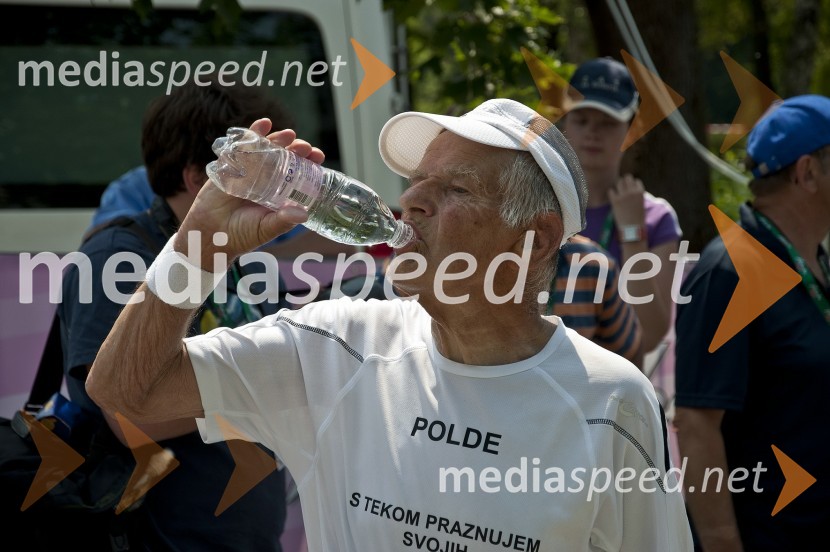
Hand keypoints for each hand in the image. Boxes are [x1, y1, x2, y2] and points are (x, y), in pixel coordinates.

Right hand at [176, 119, 324, 267]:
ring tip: (289, 134)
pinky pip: (242, 146)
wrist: (210, 234)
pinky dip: (253, 133)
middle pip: (285, 158)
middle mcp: (266, 179)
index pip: (298, 174)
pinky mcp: (231, 164)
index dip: (309, 164)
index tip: (318, 157)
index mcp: (279, 193)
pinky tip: (264, 124)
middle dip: (296, 149)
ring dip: (278, 139)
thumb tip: (304, 213)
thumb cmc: (241, 234)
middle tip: (305, 147)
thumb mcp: (266, 228)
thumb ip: (284, 222)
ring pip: (267, 150)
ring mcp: (249, 170)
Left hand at [608, 174, 644, 227]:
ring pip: (619, 182)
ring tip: (619, 193)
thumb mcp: (641, 203)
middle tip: (623, 188)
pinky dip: (612, 193)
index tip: (631, 190)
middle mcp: (632, 191)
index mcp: (640, 192)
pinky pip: (611, 190)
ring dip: (618, 186)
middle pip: (627, 177)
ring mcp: (623, 195)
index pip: (636, 181)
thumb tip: (630, 187)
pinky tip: (613, 198)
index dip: (633, 185)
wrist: (632, 228)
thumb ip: (636, 194)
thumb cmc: (638, 217)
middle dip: (625, 181)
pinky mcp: (615, 200)